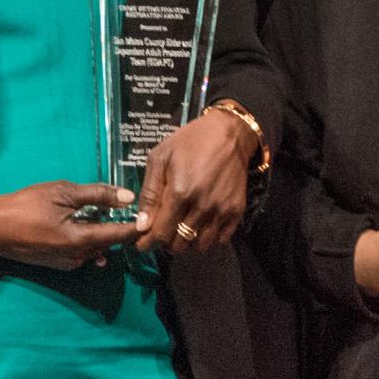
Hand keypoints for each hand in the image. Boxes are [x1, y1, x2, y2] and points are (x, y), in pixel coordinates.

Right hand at [0, 182, 139, 267]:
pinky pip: (82, 254)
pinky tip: (86, 226)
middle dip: (121, 230)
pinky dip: (89, 241)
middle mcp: (76, 257)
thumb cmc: (25, 206)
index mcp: (79, 240)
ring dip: (104, 235)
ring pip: (96, 250)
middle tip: (132, 213)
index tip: (151, 217)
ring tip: (109, 216)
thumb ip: (97, 195)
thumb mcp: (62, 193)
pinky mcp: (57, 264)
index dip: (136, 226)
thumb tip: (128, 197)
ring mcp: (66, 263)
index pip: (118, 235)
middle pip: (109, 245)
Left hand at [130, 111, 256, 253]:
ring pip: (200, 245)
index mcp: (180, 192)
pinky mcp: (236, 210)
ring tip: (180, 229)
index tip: (142, 243)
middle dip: (166, 242)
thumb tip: (142, 225)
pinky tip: (201, 226)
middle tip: (162, 231)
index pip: (160, 232)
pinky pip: (221, 239)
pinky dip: (209, 238)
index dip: (148, 242)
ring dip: (187, 242)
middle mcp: (202, 206)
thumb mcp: (160, 158)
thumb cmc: (190, 141)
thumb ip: (149, 193)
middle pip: (179, 243)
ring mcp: (221, 210)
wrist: (229, 133)